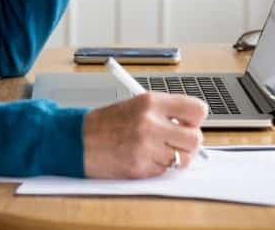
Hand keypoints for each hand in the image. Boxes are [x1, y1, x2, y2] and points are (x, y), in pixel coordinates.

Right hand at [82, 92, 207, 178]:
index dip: (195, 120)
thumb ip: (164, 112)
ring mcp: (146, 147)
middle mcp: (151, 123)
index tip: (188, 124)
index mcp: (151, 102)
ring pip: (183, 159)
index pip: (197, 110)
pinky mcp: (140, 168)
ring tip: (159, 153)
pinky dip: (158, 169)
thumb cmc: (105, 124)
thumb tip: (190, 125)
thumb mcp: (136, 105)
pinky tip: (144, 160)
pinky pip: (164, 172)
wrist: (77, 140)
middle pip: (195, 138)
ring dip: (175, 159)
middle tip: (177, 143)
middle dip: (189, 144)